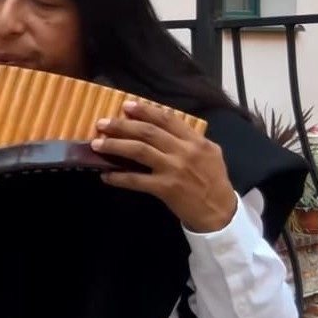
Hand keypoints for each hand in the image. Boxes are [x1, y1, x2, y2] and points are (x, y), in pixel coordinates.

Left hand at [91, 100, 238, 232]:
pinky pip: (136, 180)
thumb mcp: (210, 154)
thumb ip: (190, 139)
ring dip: (115, 146)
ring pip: (139, 150)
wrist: (220, 212)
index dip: (145, 111)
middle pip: (147, 132)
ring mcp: (174, 169)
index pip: (167, 119)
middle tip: (102, 123)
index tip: (126, 106)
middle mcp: (184, 151)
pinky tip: (105, 175)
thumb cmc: (213, 182)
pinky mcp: (166, 188)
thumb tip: (165, 127)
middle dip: (122, 125)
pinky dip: (118, 177)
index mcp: (195, 141)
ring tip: (97, 144)